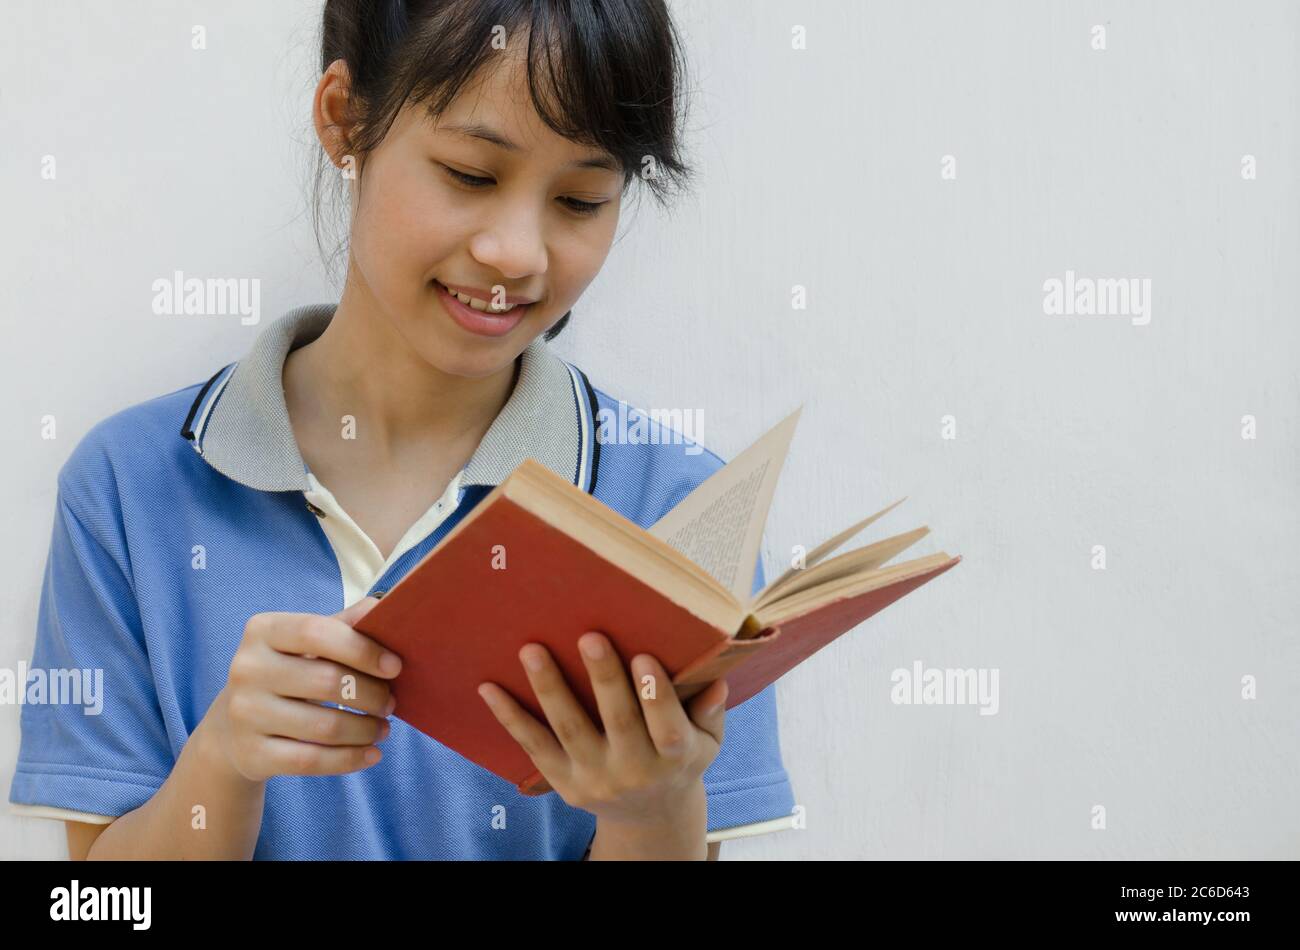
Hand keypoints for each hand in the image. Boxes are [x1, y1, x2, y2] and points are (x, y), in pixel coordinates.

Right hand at [208, 596, 401, 781]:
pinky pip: (311, 760)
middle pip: (327, 682)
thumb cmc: (287, 673)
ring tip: (383, 728)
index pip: (317, 632)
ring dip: (366, 730)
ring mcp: (245, 714)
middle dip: (371, 695)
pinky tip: (372, 754)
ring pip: (324, 727)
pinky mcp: (251, 754)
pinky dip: (350, 759)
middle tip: (391, 703)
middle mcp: (246, 669)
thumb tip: (384, 607)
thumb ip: (343, 626)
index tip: (395, 667)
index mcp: (263, 631)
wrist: (233, 727)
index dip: (362, 649)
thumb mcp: (307, 644)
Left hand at [476, 631, 728, 826]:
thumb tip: (717, 681)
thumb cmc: (679, 760)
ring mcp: (594, 777)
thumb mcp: (706, 744)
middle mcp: (634, 771)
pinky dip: (510, 717)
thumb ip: (710, 712)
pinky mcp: (563, 782)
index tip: (644, 657)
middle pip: (618, 722)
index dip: (655, 696)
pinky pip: (533, 746)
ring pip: (570, 730)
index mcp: (674, 758)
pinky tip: (489, 688)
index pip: (668, 728)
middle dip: (604, 679)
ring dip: (550, 688)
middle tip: (590, 636)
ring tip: (532, 650)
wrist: (648, 815)